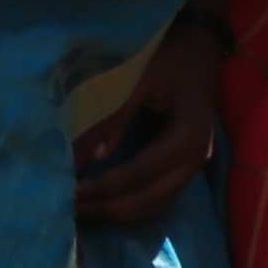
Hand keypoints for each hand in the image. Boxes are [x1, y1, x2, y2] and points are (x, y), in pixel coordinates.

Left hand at [72, 19, 225, 227]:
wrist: (200, 54)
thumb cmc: (172, 61)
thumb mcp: (142, 79)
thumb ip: (116, 116)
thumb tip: (86, 157)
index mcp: (188, 138)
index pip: (140, 173)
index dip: (104, 186)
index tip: (69, 190)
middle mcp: (194, 161)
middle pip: (147, 200)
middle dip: (106, 208)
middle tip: (67, 209)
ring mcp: (191, 169)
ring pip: (152, 207)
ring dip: (115, 213)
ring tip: (79, 211)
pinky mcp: (182, 171)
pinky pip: (155, 200)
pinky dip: (128, 207)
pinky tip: (101, 204)